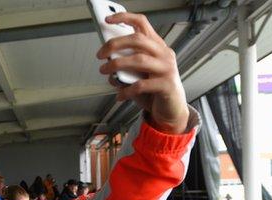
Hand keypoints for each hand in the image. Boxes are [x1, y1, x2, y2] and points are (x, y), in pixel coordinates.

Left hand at [97, 12, 189, 133]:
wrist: (171, 110)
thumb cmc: (152, 89)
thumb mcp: (138, 73)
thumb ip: (126, 65)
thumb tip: (107, 62)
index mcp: (157, 46)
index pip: (142, 24)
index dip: (125, 18)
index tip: (108, 20)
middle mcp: (164, 54)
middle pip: (138, 40)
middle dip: (115, 44)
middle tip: (100, 54)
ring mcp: (167, 69)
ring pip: (139, 60)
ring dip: (117, 64)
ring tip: (104, 70)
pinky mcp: (166, 86)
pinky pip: (141, 85)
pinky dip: (126, 90)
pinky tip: (119, 96)